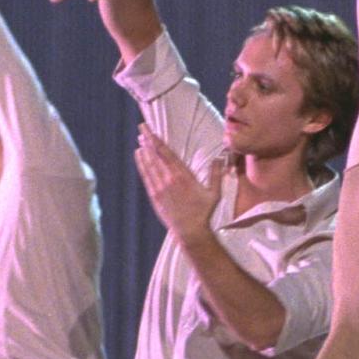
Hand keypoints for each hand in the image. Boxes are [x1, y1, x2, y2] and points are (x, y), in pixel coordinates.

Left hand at [133, 126, 221, 241]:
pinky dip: (141, 164)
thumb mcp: (214, 193)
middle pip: (156, 156)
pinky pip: (146, 176)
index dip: (158, 141)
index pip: (168, 154)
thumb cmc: (203, 212)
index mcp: (184, 176)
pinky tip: (138, 155)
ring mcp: (160, 188)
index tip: (151, 131)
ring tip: (139, 137)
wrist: (190, 231)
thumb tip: (220, 158)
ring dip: (144, 150)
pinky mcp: (155, 196)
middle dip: (148, 140)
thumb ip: (216, 174)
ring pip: (149, 164)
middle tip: (141, 127)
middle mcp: (170, 180)